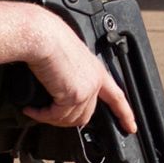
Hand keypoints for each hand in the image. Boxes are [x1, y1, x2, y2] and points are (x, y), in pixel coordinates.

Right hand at [19, 9, 135, 133]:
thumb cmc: (49, 38)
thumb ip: (72, 75)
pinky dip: (42, 115)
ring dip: (50, 118)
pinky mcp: (73, 96)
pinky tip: (32, 109)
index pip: (117, 97)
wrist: (42, 36)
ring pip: (69, 119)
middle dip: (64, 119)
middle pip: (85, 115)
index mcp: (96, 70)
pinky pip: (56, 116)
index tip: (131, 127)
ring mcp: (86, 90)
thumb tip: (60, 90)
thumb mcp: (69, 57)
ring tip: (36, 109)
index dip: (125, 114)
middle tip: (47, 114)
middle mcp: (94, 81)